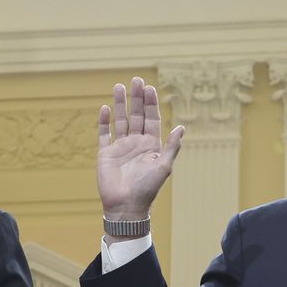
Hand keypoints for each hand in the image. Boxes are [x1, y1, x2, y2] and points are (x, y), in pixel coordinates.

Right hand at [97, 77, 183, 221]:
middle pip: (137, 116)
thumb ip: (172, 146)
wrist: (126, 206)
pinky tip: (106, 108)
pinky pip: (104, 134)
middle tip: (136, 80)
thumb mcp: (164, 166)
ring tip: (119, 86)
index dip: (151, 104)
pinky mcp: (106, 154)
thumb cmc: (147, 189)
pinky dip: (104, 121)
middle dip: (137, 98)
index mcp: (151, 146)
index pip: (151, 119)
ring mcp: (120, 148)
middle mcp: (136, 144)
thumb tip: (181, 127)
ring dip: (121, 104)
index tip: (149, 88)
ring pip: (121, 121)